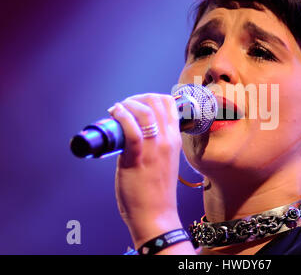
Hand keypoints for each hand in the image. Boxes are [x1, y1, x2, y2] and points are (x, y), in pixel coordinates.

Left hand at [108, 93, 182, 248]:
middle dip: (138, 98)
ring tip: (118, 110)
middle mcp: (167, 140)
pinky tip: (114, 113)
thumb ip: (156, 145)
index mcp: (175, 140)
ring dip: (128, 104)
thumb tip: (136, 133)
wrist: (156, 215)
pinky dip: (122, 116)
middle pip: (157, 102)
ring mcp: (154, 149)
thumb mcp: (165, 161)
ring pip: (145, 111)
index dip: (152, 97)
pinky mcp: (137, 158)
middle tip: (125, 106)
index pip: (170, 104)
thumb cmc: (157, 191)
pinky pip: (132, 130)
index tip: (138, 103)